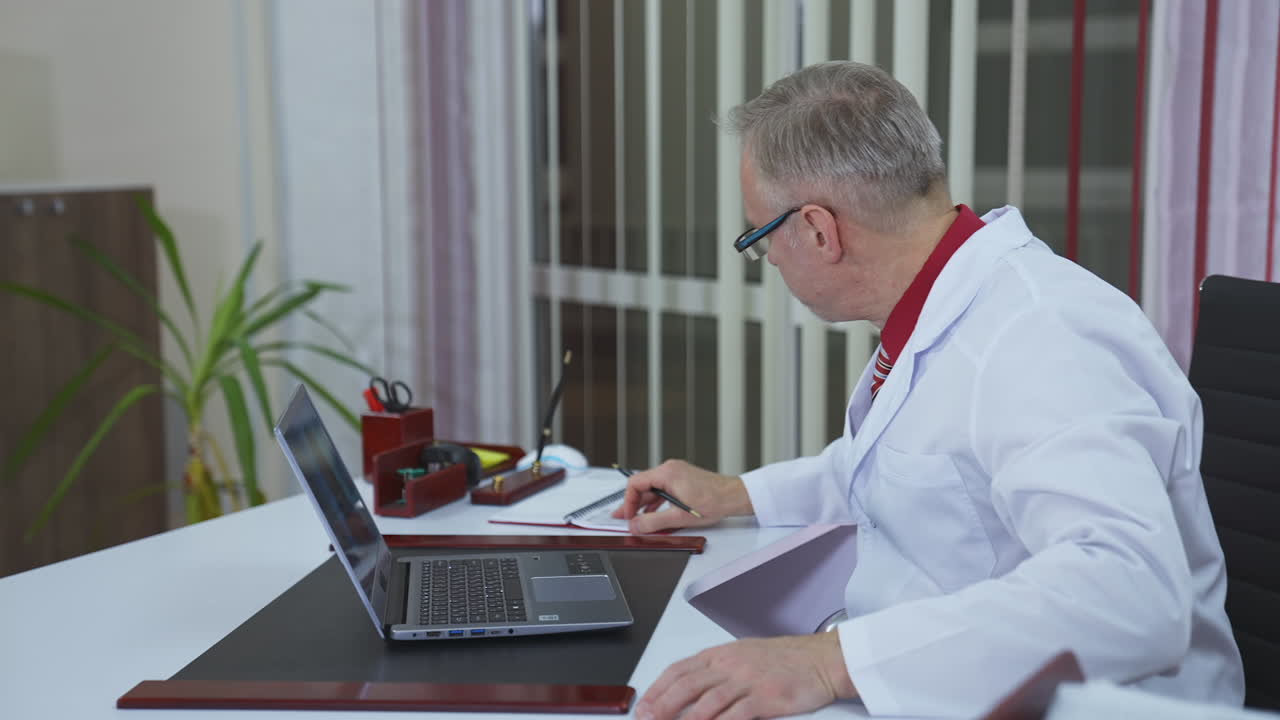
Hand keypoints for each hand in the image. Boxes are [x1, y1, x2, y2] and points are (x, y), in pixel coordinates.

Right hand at [611, 460, 751, 533]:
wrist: (733, 497)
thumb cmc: (713, 501)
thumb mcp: (679, 516)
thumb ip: (654, 522)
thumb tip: (636, 525)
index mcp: (667, 473)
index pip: (635, 483)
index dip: (628, 502)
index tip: (628, 516)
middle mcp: (670, 470)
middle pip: (643, 486)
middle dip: (634, 504)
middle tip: (626, 518)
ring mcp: (677, 473)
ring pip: (653, 489)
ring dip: (645, 505)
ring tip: (639, 520)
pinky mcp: (683, 480)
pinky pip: (663, 489)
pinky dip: (657, 502)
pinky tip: (656, 515)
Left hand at [634, 633, 857, 719]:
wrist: (819, 660)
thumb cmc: (783, 659)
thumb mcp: (742, 656)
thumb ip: (716, 671)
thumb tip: (687, 688)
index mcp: (720, 654)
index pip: (678, 670)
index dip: (657, 689)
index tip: (644, 706)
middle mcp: (729, 665)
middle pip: (686, 685)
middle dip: (662, 705)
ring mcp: (747, 680)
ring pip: (706, 702)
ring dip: (685, 719)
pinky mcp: (764, 697)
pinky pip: (735, 714)